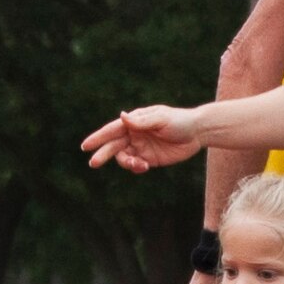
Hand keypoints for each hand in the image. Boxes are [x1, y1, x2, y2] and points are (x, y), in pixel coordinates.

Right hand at [82, 107, 202, 171]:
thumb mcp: (161, 119)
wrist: (198, 132)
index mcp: (134, 121)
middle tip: (93, 163)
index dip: (98, 137)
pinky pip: (136, 166)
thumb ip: (142, 121)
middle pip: (114, 145)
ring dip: (126, 163)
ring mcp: (141, 147)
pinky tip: (144, 167)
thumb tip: (122, 115)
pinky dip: (136, 168)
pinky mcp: (149, 159)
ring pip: (124, 157)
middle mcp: (135, 134)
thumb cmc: (179, 120)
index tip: (86, 145)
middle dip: (103, 154)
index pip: (112, 130)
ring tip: (138, 165)